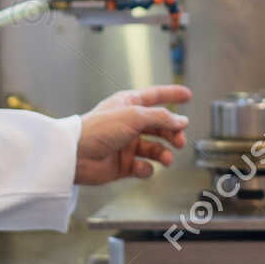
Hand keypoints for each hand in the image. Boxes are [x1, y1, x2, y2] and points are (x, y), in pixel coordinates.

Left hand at [75, 85, 191, 184]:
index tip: (187, 94)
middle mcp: (128, 123)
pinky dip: (146, 168)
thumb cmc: (98, 129)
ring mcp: (126, 144)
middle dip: (172, 133)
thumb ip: (161, 117)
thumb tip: (181, 120)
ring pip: (154, 148)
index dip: (172, 94)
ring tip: (165, 159)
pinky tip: (140, 167)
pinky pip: (143, 167)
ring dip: (163, 153)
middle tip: (179, 140)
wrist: (77, 155)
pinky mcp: (123, 164)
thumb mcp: (134, 116)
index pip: (155, 96)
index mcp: (128, 105)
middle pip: (159, 126)